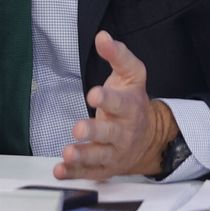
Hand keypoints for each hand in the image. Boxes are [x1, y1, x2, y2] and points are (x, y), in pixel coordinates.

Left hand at [55, 31, 176, 179]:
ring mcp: (115, 152)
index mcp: (130, 108)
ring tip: (68, 153)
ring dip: (83, 156)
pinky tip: (59, 171)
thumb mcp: (131, 75)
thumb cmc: (132, 103)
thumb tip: (103, 36)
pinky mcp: (105, 167)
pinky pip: (90, 172)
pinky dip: (74, 174)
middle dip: (94, 131)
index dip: (107, 98)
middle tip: (79, 129)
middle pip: (109, 133)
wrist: (150, 138)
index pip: (120, 103)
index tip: (93, 94)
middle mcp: (123, 132)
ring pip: (99, 156)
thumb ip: (117, 55)